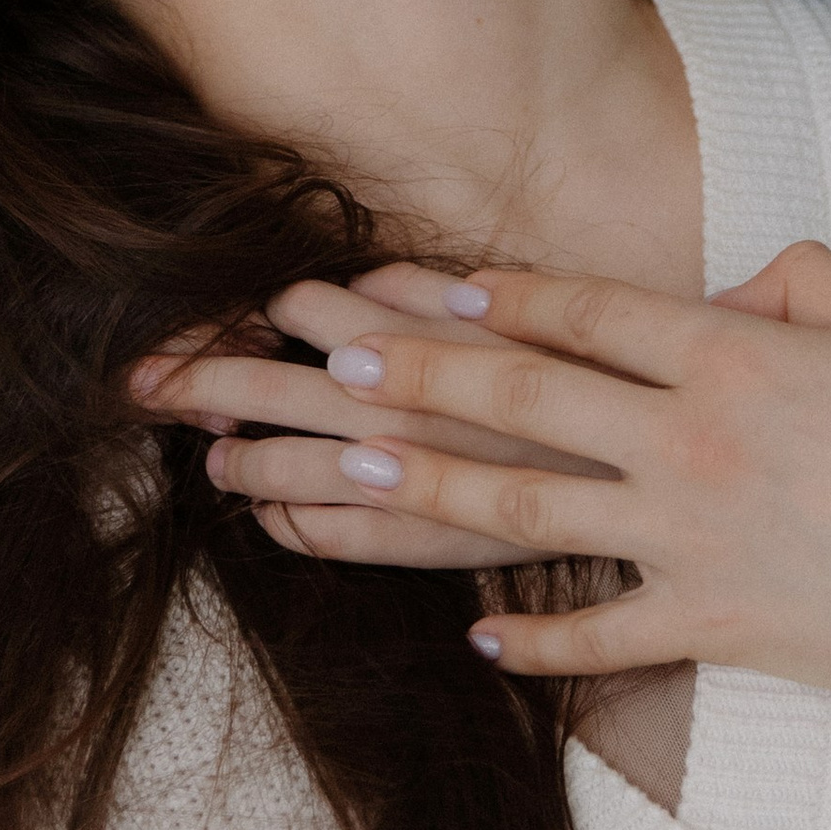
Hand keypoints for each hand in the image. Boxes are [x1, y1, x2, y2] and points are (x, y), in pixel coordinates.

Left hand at [132, 267, 606, 570]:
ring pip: (291, 472)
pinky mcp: (436, 546)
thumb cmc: (618, 371)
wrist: (686, 469)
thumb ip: (438, 289)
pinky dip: (295, 528)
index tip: (212, 315)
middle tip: (144, 382)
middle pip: (272, 385)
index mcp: (428, 331)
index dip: (244, 311)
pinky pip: (338, 540)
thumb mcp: (537, 303)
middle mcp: (408, 402)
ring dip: (242, 463)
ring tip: (215, 461)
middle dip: (200, 379)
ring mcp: (418, 478)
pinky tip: (275, 521)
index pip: (305, 308)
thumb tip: (358, 283)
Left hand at [175, 244, 830, 699]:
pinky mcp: (711, 624)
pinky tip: (479, 634)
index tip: (418, 285)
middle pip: (526, 399)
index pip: (586, 312)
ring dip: (425, 491)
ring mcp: (691, 539)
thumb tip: (722, 281)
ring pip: (529, 510)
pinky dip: (536, 640)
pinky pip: (600, 635)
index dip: (496, 293)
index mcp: (729, 357)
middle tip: (328, 363)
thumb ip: (787, 278)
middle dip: (416, 377)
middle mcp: (690, 442)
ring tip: (345, 475)